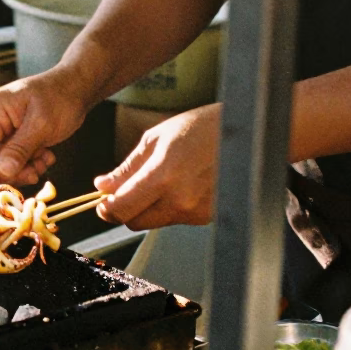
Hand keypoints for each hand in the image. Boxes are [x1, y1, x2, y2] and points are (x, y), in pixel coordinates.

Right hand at [0, 68, 91, 185]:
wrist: (76, 88)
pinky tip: (45, 154)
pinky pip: (15, 158)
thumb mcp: (41, 125)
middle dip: (13, 170)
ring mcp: (3, 127)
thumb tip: (2, 172)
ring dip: (25, 168)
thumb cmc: (60, 98)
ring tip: (44, 160)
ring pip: (5, 162)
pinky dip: (31, 162)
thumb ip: (20, 149)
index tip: (0, 189)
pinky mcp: (13, 135)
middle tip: (34, 174)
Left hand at [94, 103, 220, 229]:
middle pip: (135, 222)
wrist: (249, 133)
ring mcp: (197, 212)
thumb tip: (103, 185)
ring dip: (149, 206)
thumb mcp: (157, 138)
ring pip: (155, 221)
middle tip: (125, 191)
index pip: (121, 209)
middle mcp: (181, 200)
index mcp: (163, 176)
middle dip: (124, 208)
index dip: (106, 208)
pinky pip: (177, 217)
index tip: (101, 201)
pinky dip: (171, 205)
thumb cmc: (203, 127)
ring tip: (163, 178)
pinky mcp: (208, 216)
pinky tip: (184, 183)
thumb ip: (128, 167)